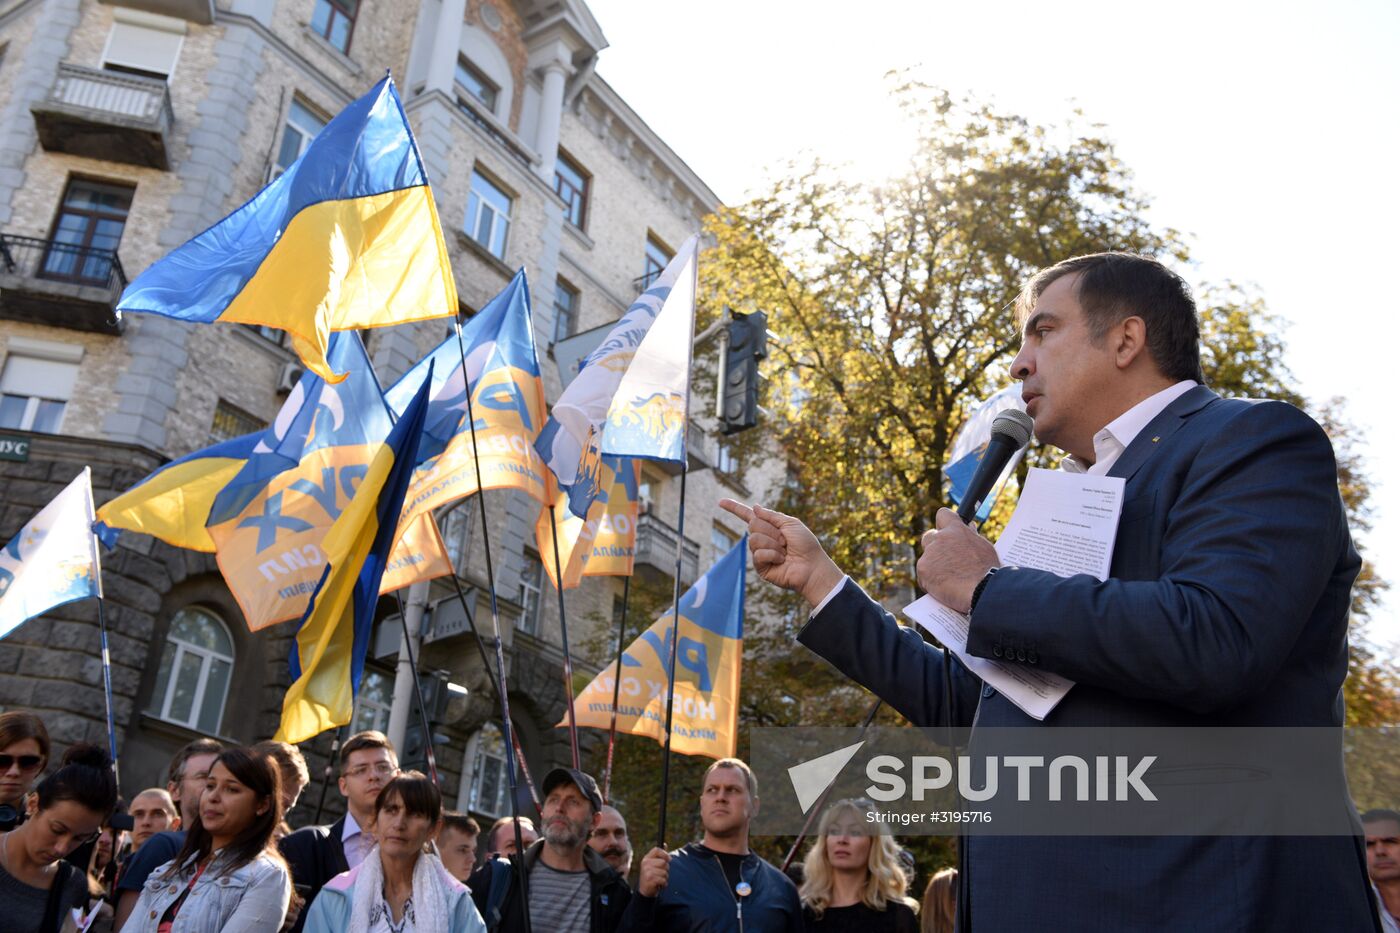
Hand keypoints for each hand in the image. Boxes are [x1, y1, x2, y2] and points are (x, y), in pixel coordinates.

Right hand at [638, 846, 670, 896]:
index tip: (669, 859)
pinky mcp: (650, 879)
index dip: (665, 854)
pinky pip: (663, 880)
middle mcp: (645, 863)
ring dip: (665, 878)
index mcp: (646, 858)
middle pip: (663, 862)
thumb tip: (665, 844)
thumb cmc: (651, 876)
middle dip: (666, 869)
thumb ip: (659, 856)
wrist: (645, 891)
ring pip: (665, 872)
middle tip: (661, 874)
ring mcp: (647, 871)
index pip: (657, 850)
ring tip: (659, 880)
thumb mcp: (653, 865)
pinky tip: (659, 885)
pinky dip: (664, 884)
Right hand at [718, 499, 843, 607]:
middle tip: (785, 540)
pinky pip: (758, 554)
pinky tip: (781, 560)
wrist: (812, 566)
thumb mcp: (790, 523)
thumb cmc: (805, 544)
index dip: (734, 508)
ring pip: (754, 539)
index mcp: (769, 527)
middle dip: (771, 530)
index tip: (720, 502)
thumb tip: (754, 507)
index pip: (747, 516)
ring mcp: (760, 553)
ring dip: (773, 543)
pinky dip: (772, 555)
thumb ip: (772, 515)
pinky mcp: (760, 567)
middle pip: (753, 524)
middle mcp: (762, 539)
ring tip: (784, 551)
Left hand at [917, 508, 999, 612]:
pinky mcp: (923, 569)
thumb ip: (971, 536)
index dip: (943, 524)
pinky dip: (930, 582)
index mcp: (956, 530)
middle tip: (945, 561)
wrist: (982, 590)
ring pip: (926, 558)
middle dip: (934, 546)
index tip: (945, 531)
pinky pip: (923, 575)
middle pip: (929, 537)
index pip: (943, 515)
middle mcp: (941, 538)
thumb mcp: (983, 547)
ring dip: (934, 567)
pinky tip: (944, 588)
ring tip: (950, 580)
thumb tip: (968, 527)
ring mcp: (930, 553)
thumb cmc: (987, 570)